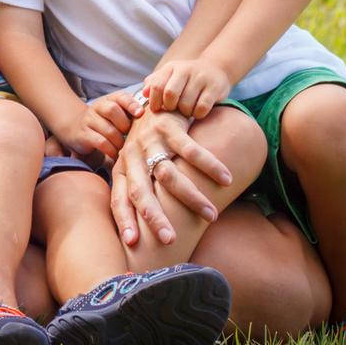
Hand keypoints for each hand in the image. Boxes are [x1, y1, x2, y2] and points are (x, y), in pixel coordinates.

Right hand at [62, 91, 140, 158]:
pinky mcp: (83, 135)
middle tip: (130, 136)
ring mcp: (88, 120)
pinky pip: (101, 143)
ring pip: (109, 130)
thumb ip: (132, 112)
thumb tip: (155, 115)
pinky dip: (111, 150)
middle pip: (112, 110)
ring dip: (120, 142)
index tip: (140, 113)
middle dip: (124, 125)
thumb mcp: (117, 114)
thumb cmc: (105, 123)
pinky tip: (115, 154)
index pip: (120, 97)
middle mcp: (97, 107)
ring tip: (124, 148)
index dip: (131, 104)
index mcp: (109, 100)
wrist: (77, 129)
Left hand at [108, 110, 233, 246]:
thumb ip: (140, 191)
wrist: (156, 102)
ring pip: (169, 174)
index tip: (131, 242)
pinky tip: (227, 180)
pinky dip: (209, 165)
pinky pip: (191, 150)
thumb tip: (145, 230)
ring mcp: (149, 140)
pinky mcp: (168, 126)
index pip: (118, 199)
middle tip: (169, 240)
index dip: (124, 219)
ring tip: (211, 215)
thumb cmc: (149, 144)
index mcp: (122, 169)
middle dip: (154, 217)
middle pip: (140, 191)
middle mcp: (131, 156)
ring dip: (191, 197)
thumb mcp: (137, 166)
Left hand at [144, 59, 232, 118]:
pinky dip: (197, 114)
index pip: (157, 85)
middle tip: (173, 110)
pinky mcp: (214, 87)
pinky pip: (202, 108)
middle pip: (170, 94)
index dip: (154, 101)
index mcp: (171, 67)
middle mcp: (185, 70)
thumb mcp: (169, 76)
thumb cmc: (186, 78)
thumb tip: (144, 93)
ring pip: (186, 104)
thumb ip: (155, 83)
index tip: (157, 110)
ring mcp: (201, 78)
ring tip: (186, 111)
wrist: (215, 69)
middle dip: (170, 107)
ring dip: (184, 113)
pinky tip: (197, 112)